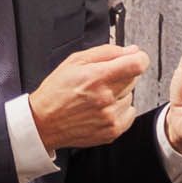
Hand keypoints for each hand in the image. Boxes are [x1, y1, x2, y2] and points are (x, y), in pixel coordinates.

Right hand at [30, 43, 147, 149]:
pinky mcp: (112, 131)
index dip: (138, 58)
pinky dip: (120, 110)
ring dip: (119, 94)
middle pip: (134, 79)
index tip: (133, 59)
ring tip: (98, 97)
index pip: (137, 64)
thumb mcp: (74, 61)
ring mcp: (110, 117)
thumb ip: (106, 53)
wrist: (43, 122)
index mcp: (97, 77)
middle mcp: (106, 98)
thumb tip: (130, 51)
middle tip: (103, 80)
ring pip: (131, 96)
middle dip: (122, 75)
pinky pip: (130, 113)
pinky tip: (102, 109)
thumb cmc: (56, 92)